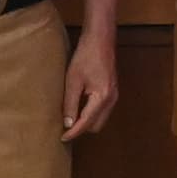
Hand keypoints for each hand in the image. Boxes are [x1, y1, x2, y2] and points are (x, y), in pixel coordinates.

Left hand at [60, 21, 120, 139]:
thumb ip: (70, 104)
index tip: (62, 138)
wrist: (100, 40)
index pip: (86, 122)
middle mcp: (111, 100)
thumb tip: (68, 123)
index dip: (74, 132)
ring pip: (100, 119)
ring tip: (70, 120)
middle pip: (96, 125)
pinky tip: (79, 109)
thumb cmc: (86, 56)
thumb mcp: (73, 81)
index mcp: (102, 98)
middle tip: (65, 128)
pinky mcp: (112, 91)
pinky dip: (91, 114)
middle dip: (81, 129)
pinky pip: (102, 110)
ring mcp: (114, 96)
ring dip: (86, 122)